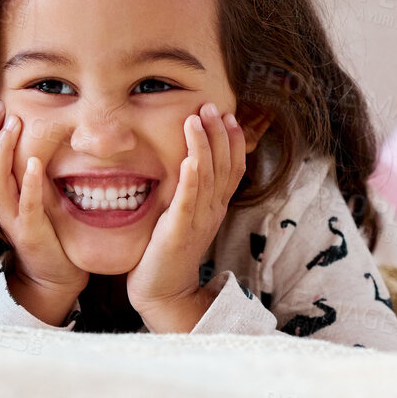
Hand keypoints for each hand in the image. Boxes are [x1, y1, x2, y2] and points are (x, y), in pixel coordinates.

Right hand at [0, 101, 87, 324]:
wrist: (53, 274)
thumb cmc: (46, 231)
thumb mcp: (32, 195)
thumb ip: (27, 172)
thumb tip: (33, 137)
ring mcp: (11, 218)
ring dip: (2, 150)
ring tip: (13, 124)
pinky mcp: (30, 231)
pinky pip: (26, 204)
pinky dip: (28, 183)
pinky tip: (33, 163)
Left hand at [127, 103, 246, 332]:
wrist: (163, 291)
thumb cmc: (168, 251)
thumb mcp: (185, 215)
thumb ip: (190, 191)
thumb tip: (188, 162)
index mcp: (215, 207)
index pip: (232, 168)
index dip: (233, 141)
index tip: (228, 114)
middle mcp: (212, 211)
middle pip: (224, 166)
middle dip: (220, 134)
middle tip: (213, 106)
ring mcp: (197, 222)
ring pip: (207, 177)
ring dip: (204, 146)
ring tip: (197, 119)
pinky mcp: (177, 232)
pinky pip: (188, 202)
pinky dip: (191, 180)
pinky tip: (190, 160)